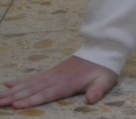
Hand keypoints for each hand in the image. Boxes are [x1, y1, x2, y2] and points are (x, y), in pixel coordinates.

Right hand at [0, 56, 117, 108]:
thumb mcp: (105, 80)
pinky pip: (33, 77)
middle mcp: (55, 79)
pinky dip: (19, 81)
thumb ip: (98, 90)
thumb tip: (92, 99)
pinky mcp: (51, 72)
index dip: (32, 100)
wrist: (103, 50)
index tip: (16, 104)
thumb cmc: (104, 69)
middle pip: (32, 89)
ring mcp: (52, 74)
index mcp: (67, 83)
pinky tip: (7, 83)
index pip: (47, 94)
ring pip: (29, 84)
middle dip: (14, 97)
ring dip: (12, 91)